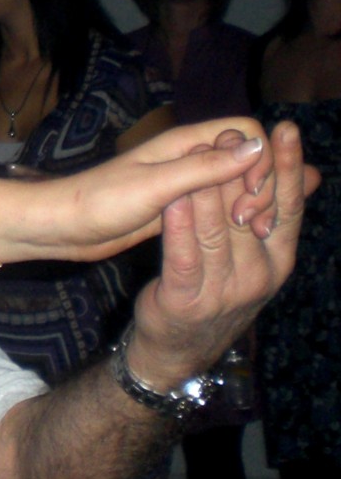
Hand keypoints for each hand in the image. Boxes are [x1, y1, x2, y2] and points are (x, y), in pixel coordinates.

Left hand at [40, 117, 280, 261]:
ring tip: (255, 232)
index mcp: (183, 142)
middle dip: (262, 184)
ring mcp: (184, 182)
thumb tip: (257, 147)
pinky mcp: (179, 206)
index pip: (246, 131)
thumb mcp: (157, 185)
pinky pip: (219, 203)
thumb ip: (205, 167)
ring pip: (236, 182)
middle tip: (253, 223)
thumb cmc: (101, 201)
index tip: (251, 195)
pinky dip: (237, 214)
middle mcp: (188, 157)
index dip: (261, 159)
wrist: (62, 226)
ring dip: (254, 201)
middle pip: (248, 157)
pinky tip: (247, 235)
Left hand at [127, 120, 315, 387]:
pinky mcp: (184, 300)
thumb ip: (268, 214)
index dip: (287, 168)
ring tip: (204, 155)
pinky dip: (179, 228)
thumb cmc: (208, 288)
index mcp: (276, 259)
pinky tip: (173, 202)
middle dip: (242, 173)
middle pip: (252, 213)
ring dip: (209, 193)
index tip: (286, 130)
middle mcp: (258, 275)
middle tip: (234, 137)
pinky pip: (183, 256)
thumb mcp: (245, 257)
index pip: (288, 207)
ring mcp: (223, 291)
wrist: (170, 348)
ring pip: (217, 231)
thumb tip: (309, 173)